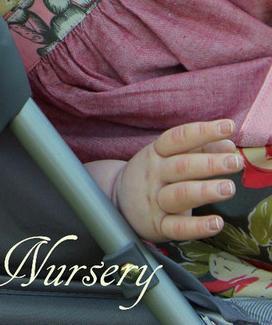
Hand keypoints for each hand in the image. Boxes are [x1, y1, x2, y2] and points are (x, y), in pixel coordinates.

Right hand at [113, 120, 241, 241]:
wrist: (117, 199)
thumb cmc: (154, 173)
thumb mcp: (170, 155)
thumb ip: (201, 148)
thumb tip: (229, 145)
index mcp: (157, 153)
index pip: (179, 138)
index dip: (203, 131)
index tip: (228, 126)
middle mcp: (154, 174)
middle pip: (182, 166)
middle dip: (210, 163)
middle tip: (236, 162)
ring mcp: (155, 200)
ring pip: (180, 195)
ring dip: (205, 191)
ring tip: (229, 188)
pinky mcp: (158, 225)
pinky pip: (177, 227)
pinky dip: (197, 227)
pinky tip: (216, 223)